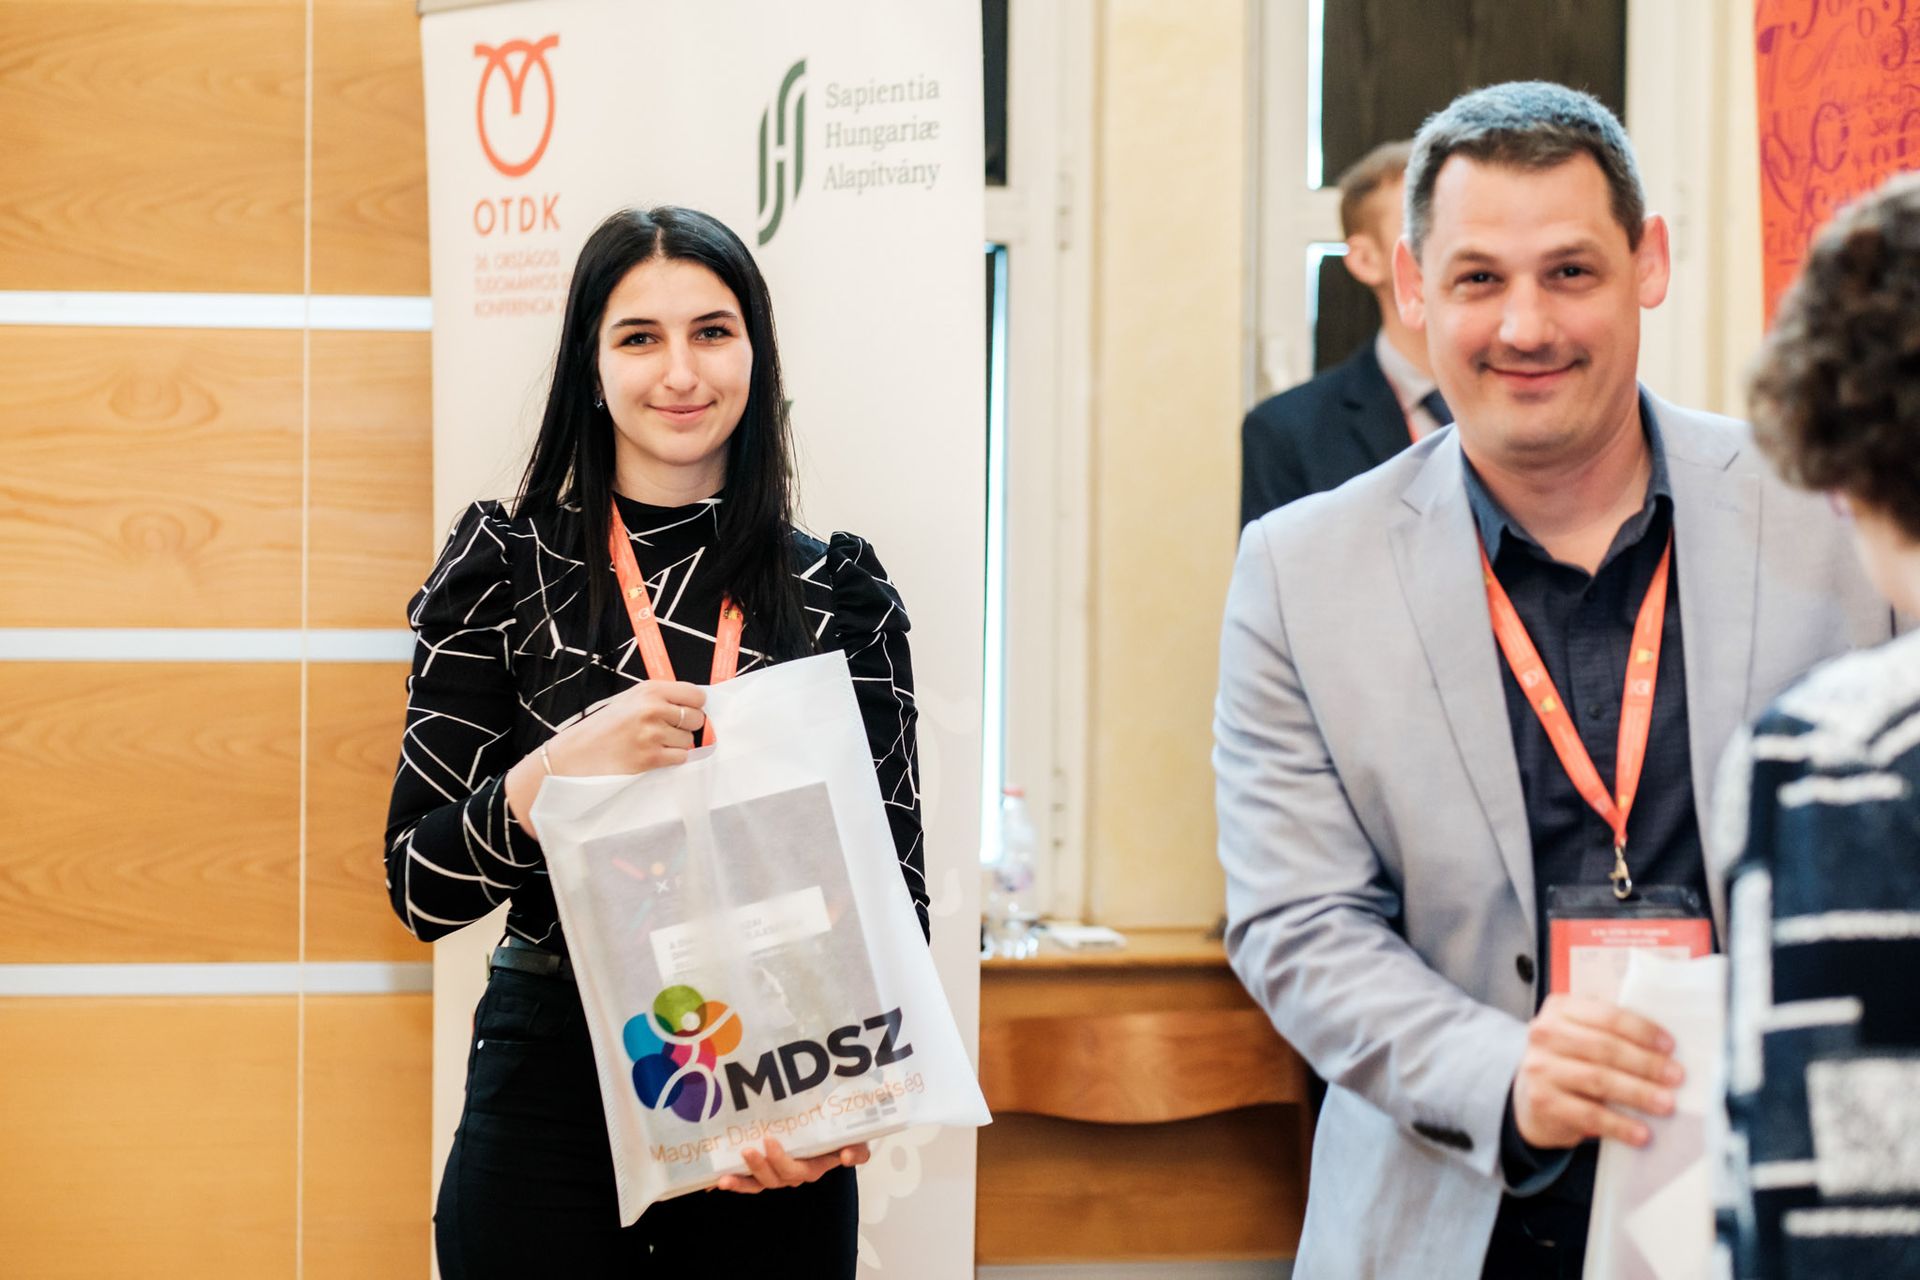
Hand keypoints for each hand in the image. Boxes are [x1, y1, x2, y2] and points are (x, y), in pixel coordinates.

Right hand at [505, 681, 706, 834]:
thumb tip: (696, 704)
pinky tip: (653, 755)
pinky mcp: (650, 757)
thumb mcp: (630, 700)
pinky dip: (672, 759)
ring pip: (689, 740)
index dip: (694, 706)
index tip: (687, 712)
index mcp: (650, 690)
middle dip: (688, 727)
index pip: (696, 695)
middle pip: (697, 718)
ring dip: (677, 745)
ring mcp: (652, 734)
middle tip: (668, 731)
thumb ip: (661, 698)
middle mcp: (652, 708)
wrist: (576, 755)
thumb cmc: (604, 727)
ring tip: (653, 744)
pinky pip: (681, 757)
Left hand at [715, 1138, 869, 1193]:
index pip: (796, 1170)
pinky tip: (715, 1181)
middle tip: (748, 1149)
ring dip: (742, 1182)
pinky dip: (734, 1183)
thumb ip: (858, 1149)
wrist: (834, 1128)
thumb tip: (849, 1157)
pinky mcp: (765, 1168)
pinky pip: (749, 1181)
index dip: (781, 1160)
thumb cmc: (843, 1134)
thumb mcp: (857, 1139)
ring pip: (759, 1184)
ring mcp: (778, 1173)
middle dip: (759, 1167)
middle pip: (775, 1178)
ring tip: (724, 1178)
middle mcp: (794, 1173)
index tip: (769, 1140)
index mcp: (814, 1167)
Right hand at [1511, 993, 1681, 1149]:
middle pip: (1604, 1048)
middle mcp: (1545, 1035)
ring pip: (1598, 1080)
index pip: (1607, 1016)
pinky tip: (1641, 1133)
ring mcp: (1541, 1068)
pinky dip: (1620, 1125)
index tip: (1670, 1046)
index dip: (1642, 1030)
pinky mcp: (1543, 1101)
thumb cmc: (1571, 1060)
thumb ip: (1613, 1030)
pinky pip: (1589, 1114)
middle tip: (1676, 1077)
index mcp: (1561, 1009)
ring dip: (1638, 1093)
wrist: (1533, 1095)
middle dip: (1646, 1063)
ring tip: (1666, 1104)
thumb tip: (1666, 1047)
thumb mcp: (1583, 1033)